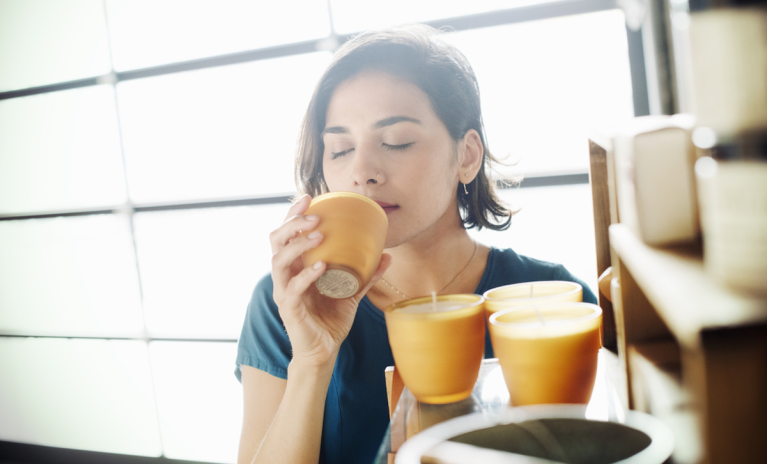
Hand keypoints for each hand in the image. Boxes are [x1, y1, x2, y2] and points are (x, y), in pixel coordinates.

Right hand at [269, 194, 390, 368]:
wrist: (324, 351)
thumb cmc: (331, 318)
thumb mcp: (352, 292)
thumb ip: (366, 274)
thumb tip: (388, 255)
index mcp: (296, 267)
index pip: (286, 234)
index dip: (293, 214)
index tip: (308, 197)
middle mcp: (285, 276)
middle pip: (276, 241)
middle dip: (292, 223)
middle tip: (314, 215)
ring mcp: (284, 292)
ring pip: (278, 261)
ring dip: (297, 244)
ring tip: (317, 234)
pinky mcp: (289, 309)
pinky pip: (293, 288)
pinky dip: (306, 275)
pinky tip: (321, 266)